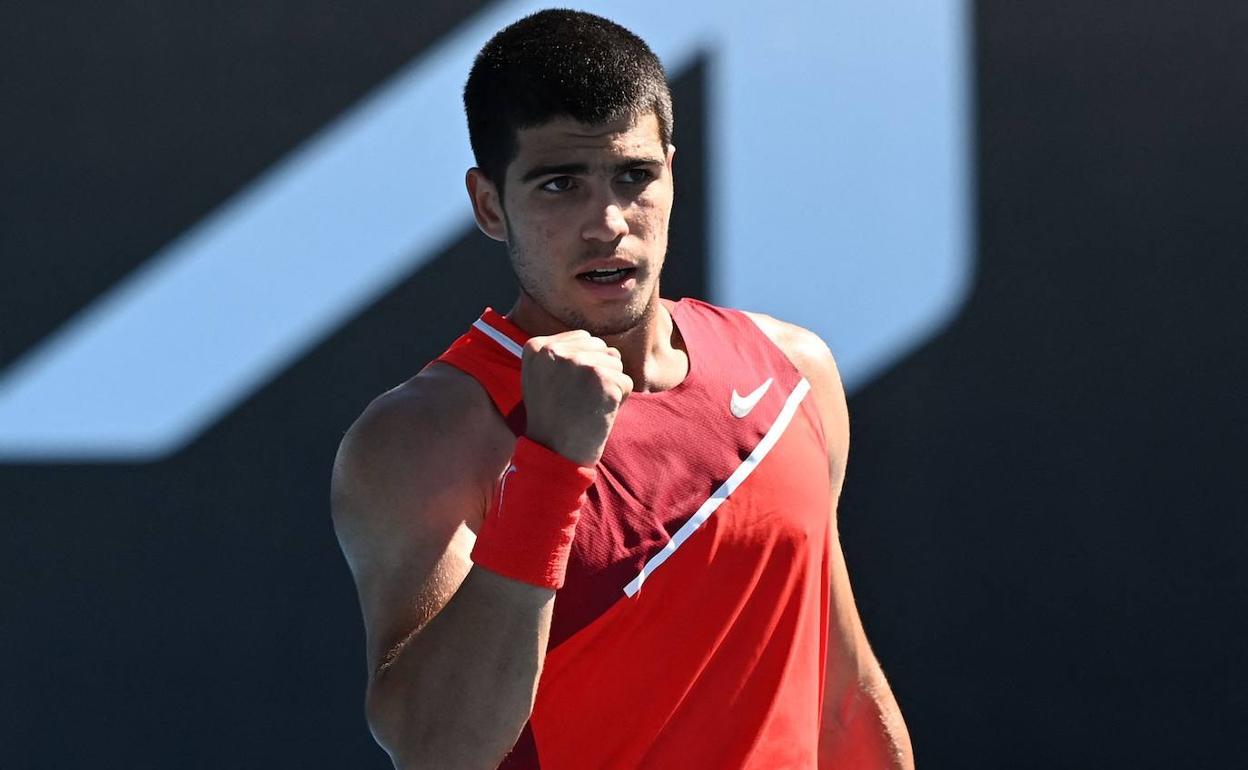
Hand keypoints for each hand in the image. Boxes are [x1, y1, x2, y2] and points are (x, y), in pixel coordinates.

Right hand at [521, 330, 632, 465]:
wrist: (553, 453)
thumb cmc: (553, 419)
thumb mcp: (543, 377)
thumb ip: (566, 354)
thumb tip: (610, 349)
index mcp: (537, 347)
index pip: (583, 339)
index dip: (583, 367)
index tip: (566, 390)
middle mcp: (556, 350)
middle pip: (601, 348)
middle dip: (598, 373)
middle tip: (578, 400)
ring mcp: (579, 363)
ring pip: (615, 363)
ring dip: (609, 387)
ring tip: (587, 407)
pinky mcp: (601, 379)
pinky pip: (626, 382)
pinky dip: (618, 401)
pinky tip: (598, 414)